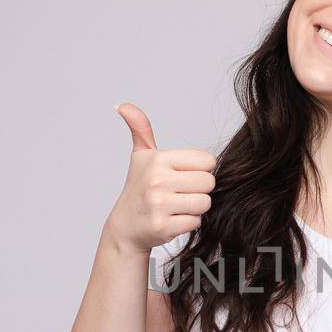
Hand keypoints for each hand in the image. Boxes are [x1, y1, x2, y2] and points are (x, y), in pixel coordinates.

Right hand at [99, 102, 216, 256]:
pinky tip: (173, 219)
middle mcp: (157, 180)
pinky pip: (195, 222)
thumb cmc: (139, 188)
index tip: (183, 176)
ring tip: (177, 206)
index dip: (200, 170)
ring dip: (195, 207)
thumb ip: (140, 129)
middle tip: (181, 193)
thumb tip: (122, 105)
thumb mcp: (140, 156)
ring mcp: (159, 204)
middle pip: (209, 183)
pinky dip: (188, 223)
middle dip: (200, 190)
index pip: (208, 161)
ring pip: (204, 203)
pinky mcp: (163, 227)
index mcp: (158, 159)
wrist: (126, 226)